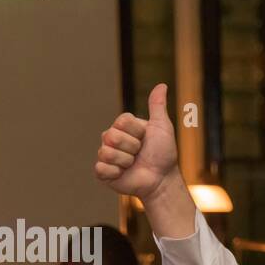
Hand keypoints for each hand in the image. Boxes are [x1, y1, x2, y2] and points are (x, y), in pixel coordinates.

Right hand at [93, 83, 179, 201]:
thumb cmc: (163, 153)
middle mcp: (111, 138)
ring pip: (107, 152)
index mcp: (122, 126)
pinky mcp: (102, 172)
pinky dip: (116, 173)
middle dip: (132, 147)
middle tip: (140, 153)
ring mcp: (106, 155)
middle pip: (112, 136)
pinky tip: (124, 174)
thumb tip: (162, 85)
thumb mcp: (162, 127)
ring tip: (133, 164)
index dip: (137, 132)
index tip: (145, 139)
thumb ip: (158, 106)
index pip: (121, 121)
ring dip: (126, 161)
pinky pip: (101, 168)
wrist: (162, 179)